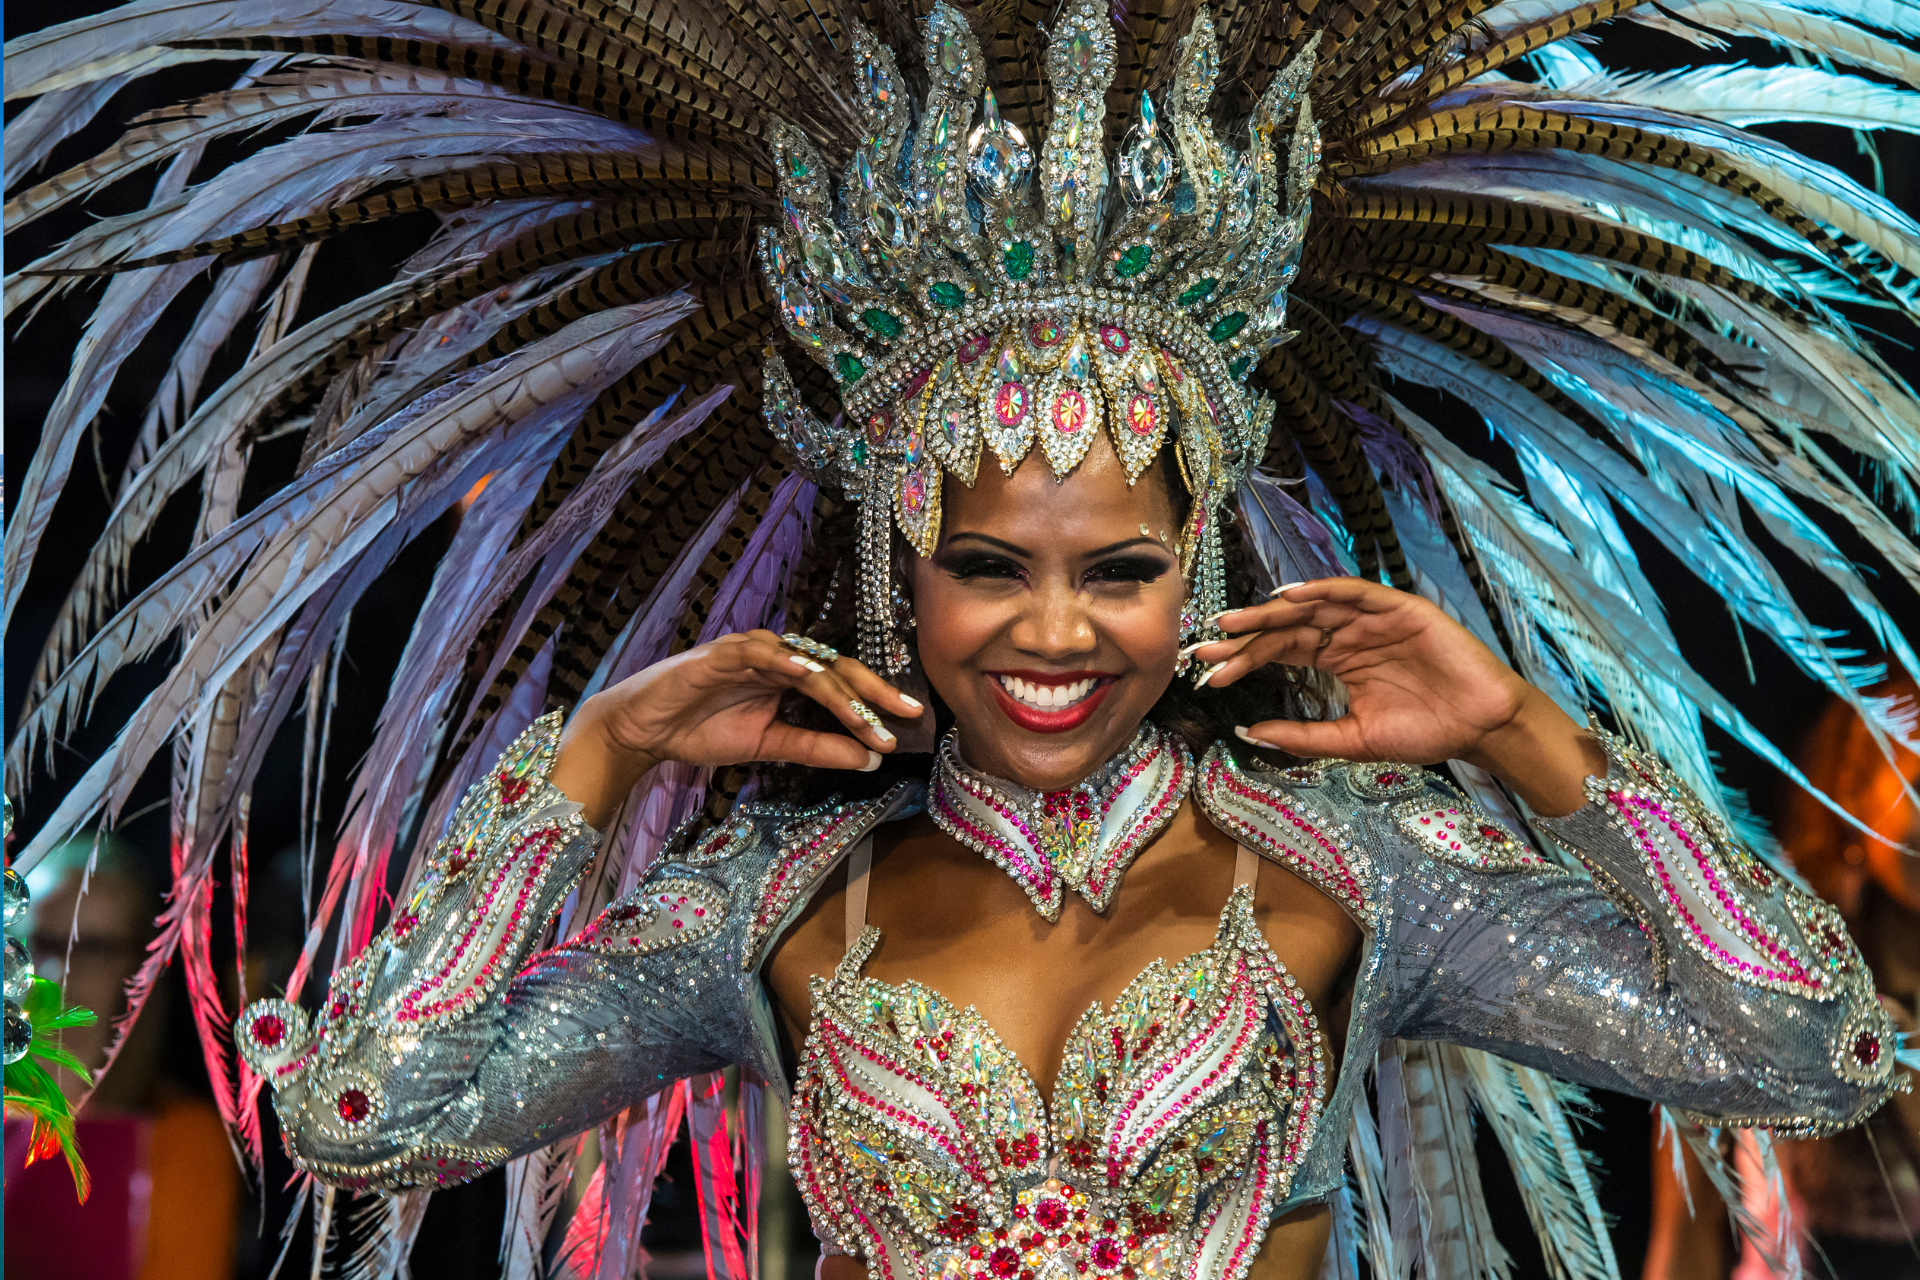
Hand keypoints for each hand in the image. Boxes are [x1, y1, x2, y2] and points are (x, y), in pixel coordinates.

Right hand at [550, 630, 924, 826]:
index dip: (876, 701)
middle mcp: (777, 657)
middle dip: (872, 692)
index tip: (910, 723)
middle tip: (907, 713)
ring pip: (805, 663)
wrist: (644, 731)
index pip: (842, 684)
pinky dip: (784, 662)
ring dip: (837, 691)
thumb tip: (869, 759)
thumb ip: (816, 749)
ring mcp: (750, 652)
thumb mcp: (769, 747)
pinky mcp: (719, 654)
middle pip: (834, 667)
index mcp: (790, 676)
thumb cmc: (702, 732)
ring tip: (864, 718)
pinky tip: (807, 675)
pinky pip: (759, 653)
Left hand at [1192, 578, 1602, 814]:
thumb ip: (1302, 736)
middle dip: (1247, 635)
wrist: (1480, 729)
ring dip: (1274, 611)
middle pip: (1288, 627)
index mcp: (1337, 660)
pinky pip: (1355, 593)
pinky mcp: (1399, 609)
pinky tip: (1292, 597)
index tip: (1208, 671)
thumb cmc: (1424, 732)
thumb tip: (1247, 734)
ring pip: (1314, 607)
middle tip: (1208, 643)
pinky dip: (1323, 591)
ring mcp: (1373, 620)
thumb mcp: (1351, 739)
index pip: (1281, 652)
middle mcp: (1349, 635)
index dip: (1245, 659)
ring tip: (1237, 619)